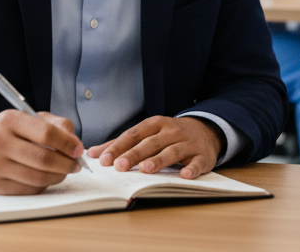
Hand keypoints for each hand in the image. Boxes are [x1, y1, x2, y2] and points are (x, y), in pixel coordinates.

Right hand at [0, 110, 83, 194]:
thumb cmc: (4, 132)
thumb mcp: (26, 118)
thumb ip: (54, 124)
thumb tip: (75, 144)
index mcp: (9, 120)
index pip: (46, 133)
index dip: (67, 143)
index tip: (78, 150)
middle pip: (44, 159)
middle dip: (67, 164)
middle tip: (76, 165)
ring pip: (38, 177)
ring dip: (58, 176)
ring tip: (63, 171)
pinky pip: (28, 189)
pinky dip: (43, 185)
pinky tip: (45, 178)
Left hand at [88, 116, 223, 178]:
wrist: (207, 131)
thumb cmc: (170, 135)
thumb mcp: (148, 133)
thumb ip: (121, 143)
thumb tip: (92, 153)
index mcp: (156, 124)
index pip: (134, 135)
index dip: (119, 147)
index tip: (104, 160)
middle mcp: (172, 131)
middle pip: (151, 143)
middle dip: (134, 154)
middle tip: (119, 166)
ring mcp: (188, 143)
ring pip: (172, 151)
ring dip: (158, 160)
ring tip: (144, 169)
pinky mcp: (203, 155)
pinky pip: (197, 162)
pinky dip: (192, 168)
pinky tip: (184, 175)